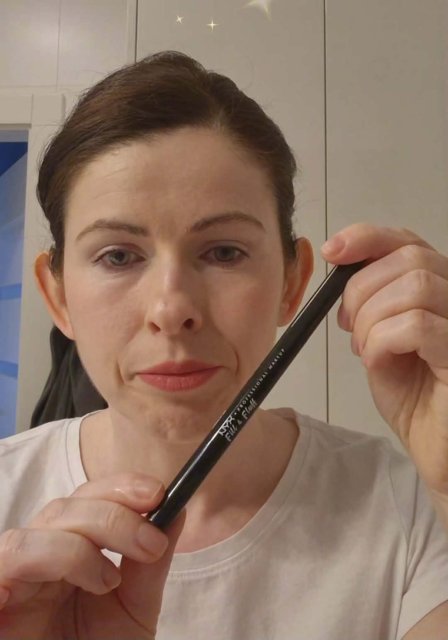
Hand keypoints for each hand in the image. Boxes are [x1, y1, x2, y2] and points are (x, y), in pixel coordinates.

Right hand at [0, 473, 183, 639]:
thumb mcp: (132, 612)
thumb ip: (150, 565)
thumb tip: (179, 510)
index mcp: (69, 551)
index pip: (89, 497)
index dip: (121, 486)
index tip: (160, 494)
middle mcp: (38, 557)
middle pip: (65, 507)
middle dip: (114, 515)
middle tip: (153, 544)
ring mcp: (11, 577)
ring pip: (37, 530)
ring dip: (83, 544)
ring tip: (110, 582)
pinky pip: (8, 559)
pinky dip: (50, 559)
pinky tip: (88, 585)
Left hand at [321, 224, 447, 494]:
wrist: (440, 451)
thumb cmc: (415, 399)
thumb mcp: (382, 341)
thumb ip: (372, 304)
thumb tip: (343, 268)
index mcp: (441, 290)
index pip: (409, 241)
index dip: (368, 237)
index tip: (332, 250)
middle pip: (409, 257)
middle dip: (361, 289)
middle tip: (348, 326)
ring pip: (414, 286)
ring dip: (371, 319)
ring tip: (366, 351)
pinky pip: (418, 325)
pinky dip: (383, 340)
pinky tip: (377, 362)